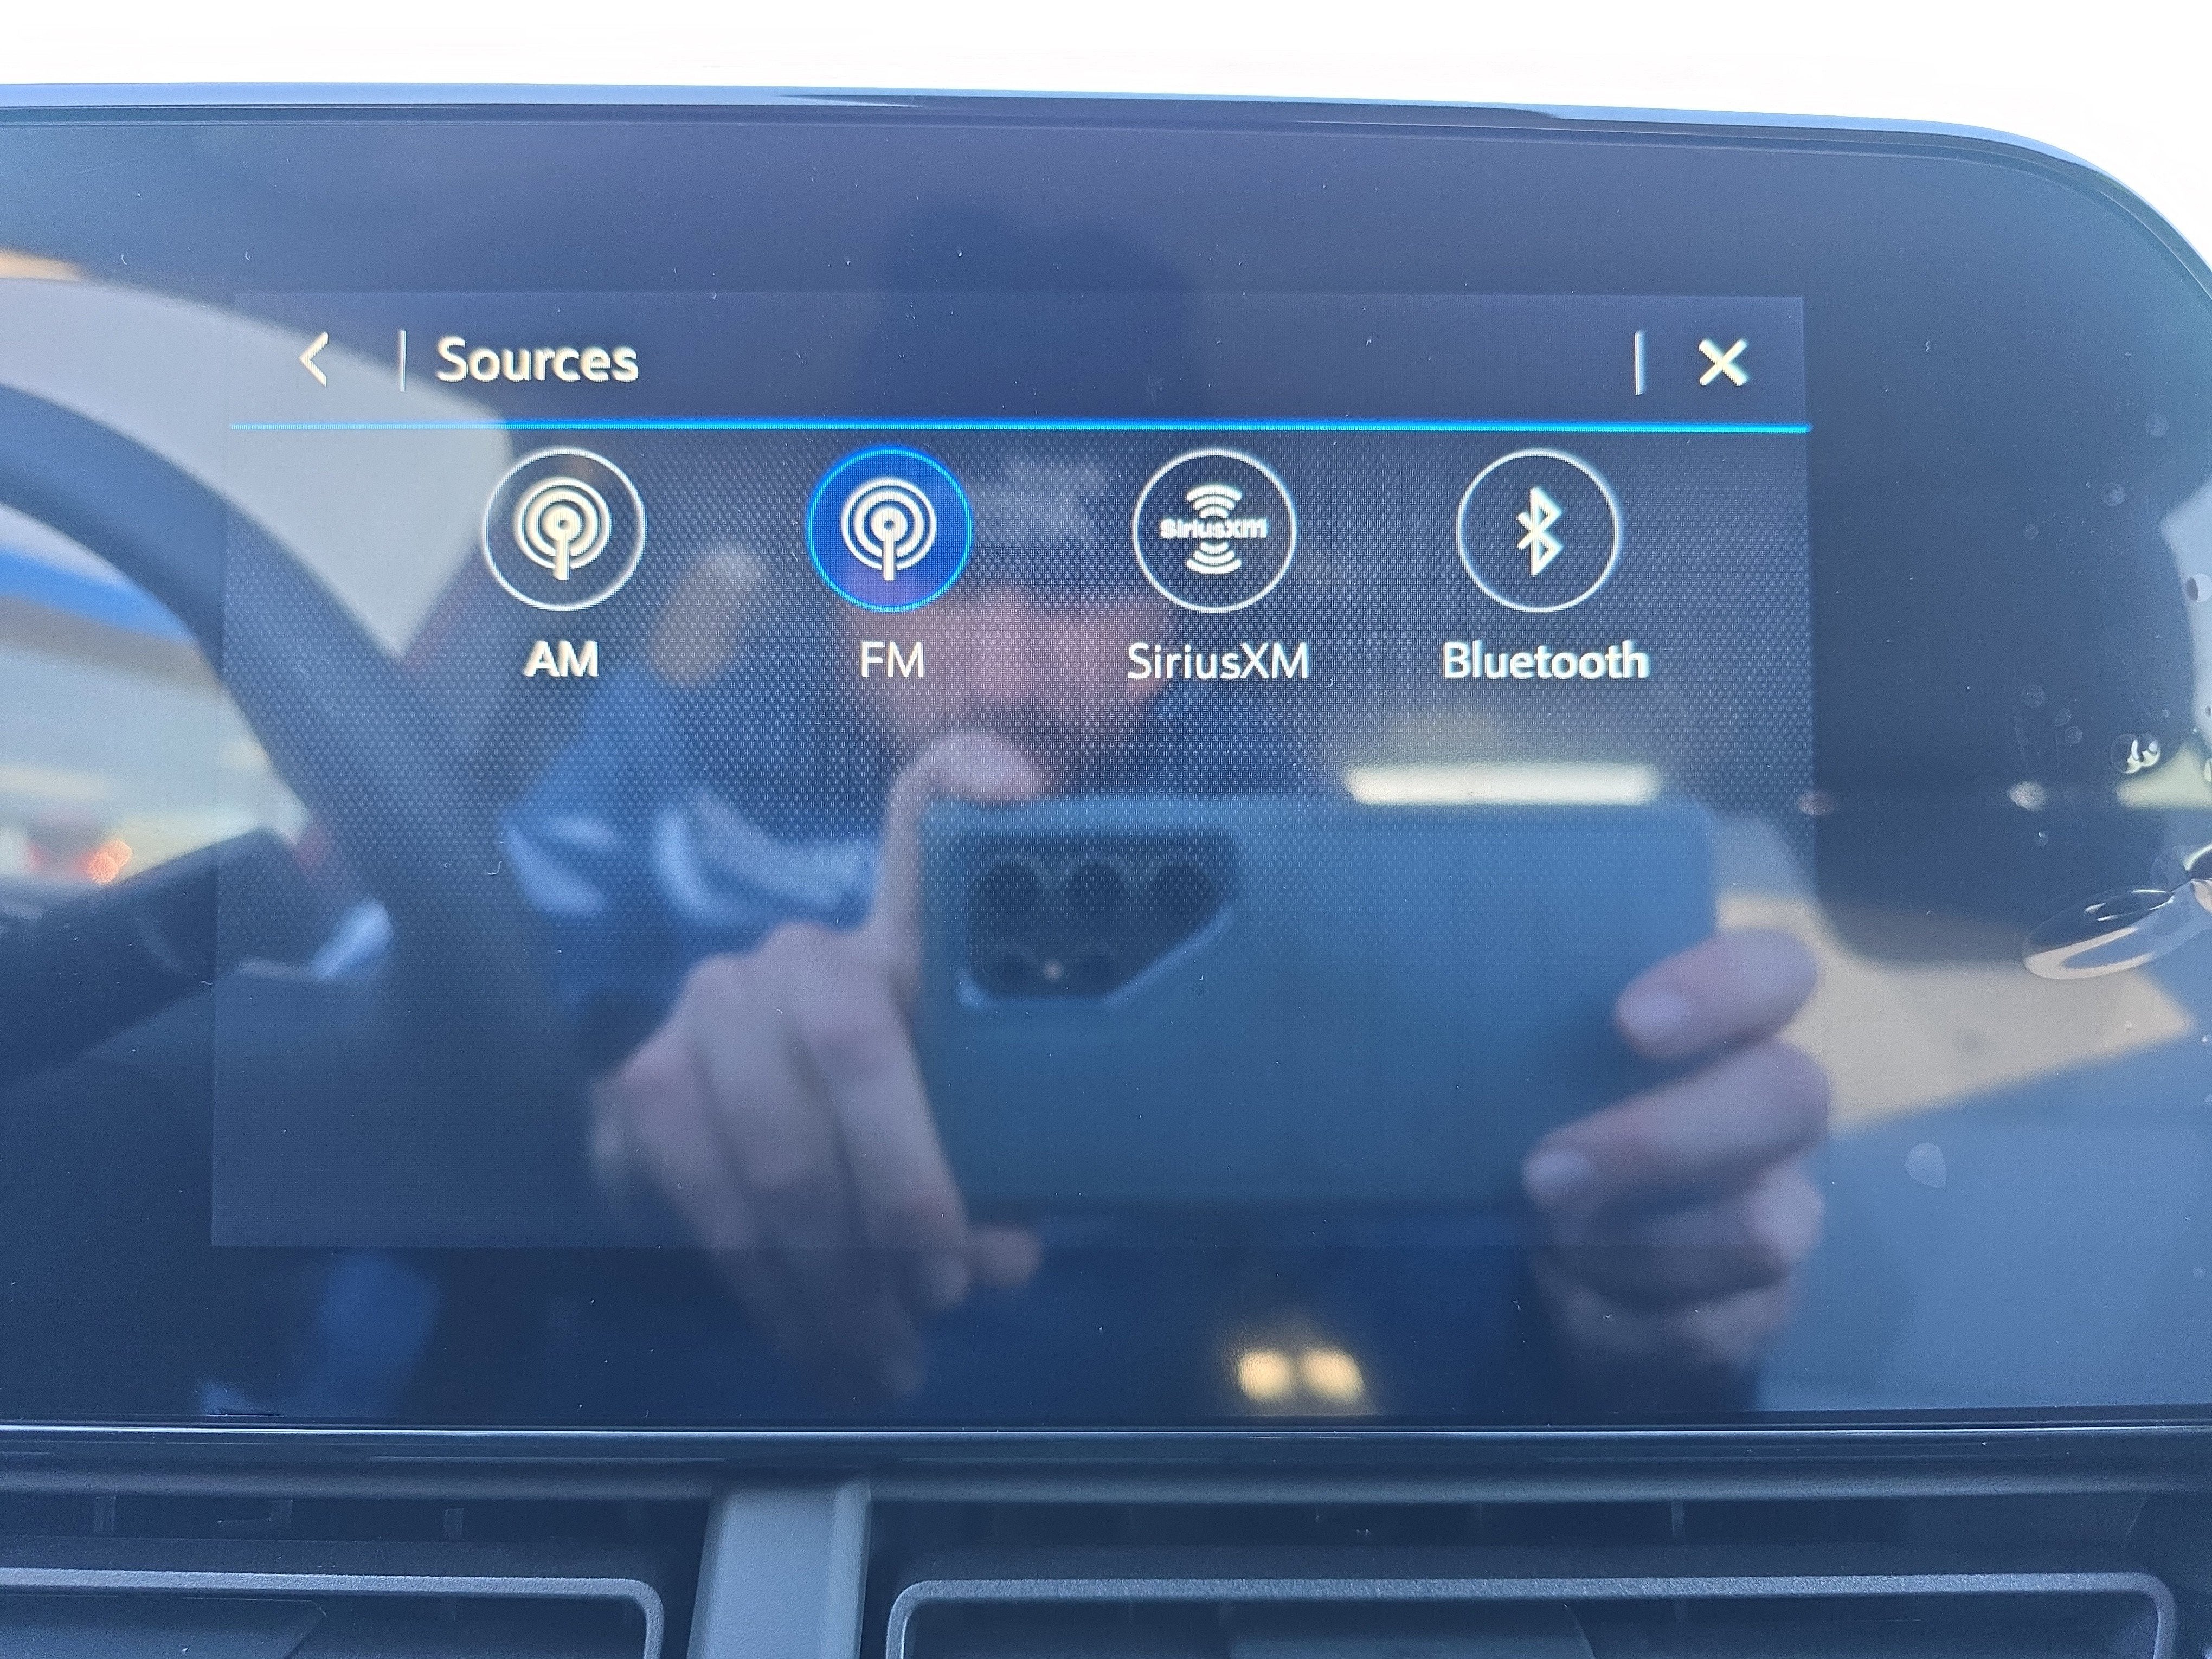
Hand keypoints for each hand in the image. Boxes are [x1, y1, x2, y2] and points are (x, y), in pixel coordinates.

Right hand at [592, 731, 1044, 1398]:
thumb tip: (1000, 1256)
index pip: (926, 816)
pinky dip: (767, 1288)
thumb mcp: (959, 1149)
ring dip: (839, 1272)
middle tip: (945, 1294)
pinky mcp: (639, 1083)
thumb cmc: (884, 1139)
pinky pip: (700, 1194)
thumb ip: (999, 1182)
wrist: (737, 1165)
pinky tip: (814, 1342)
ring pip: (776, 1143)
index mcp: (903, 942)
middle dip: (905, 1189)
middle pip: (855, 1040)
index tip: (1018, 790)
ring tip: (889, 1356)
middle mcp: (801, 951)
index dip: (967, 779)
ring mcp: (709, 1008)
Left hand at [1521, 929, 1826, 1410]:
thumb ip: (1502, 1021)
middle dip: (1660, 1140)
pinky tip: (1570, 1294)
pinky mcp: (1761, 1307)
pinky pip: (1718, 1320)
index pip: (1775, 969)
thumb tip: (1367, 978)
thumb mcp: (1523, 1068)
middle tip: (1546, 1172)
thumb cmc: (1540, 1123)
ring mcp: (1781, 1209)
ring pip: (1759, 1227)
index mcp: (1726, 1024)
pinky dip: (1629, 1311)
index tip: (1627, 1020)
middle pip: (1787, 1098)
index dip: (1722, 986)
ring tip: (1545, 1238)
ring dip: (1636, 1243)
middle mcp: (1773, 1108)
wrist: (1559, 1266)